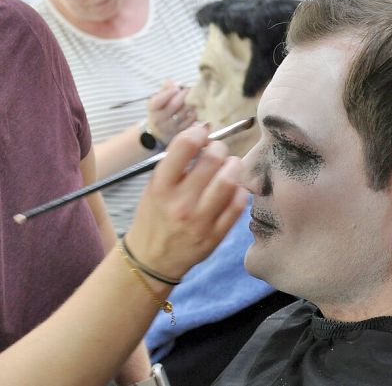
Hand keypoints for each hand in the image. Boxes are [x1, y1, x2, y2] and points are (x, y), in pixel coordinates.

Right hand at [124, 125, 247, 279]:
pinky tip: (233, 187)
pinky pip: (237, 205)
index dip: (198, 132)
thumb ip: (175, 164)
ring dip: (234, 166)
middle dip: (219, 148)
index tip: (202, 132)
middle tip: (218, 151)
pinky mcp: (215, 235)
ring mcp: (200, 220)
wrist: (152, 259)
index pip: (184, 146)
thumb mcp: (153, 187)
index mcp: (161, 187)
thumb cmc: (153, 217)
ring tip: (230, 165)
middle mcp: (180, 203)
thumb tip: (203, 135)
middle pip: (212, 160)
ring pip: (228, 181)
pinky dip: (239, 190)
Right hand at [147, 80, 194, 144]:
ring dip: (192, 103)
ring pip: (185, 113)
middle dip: (184, 95)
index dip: (168, 92)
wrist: (159, 133)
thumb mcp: (158, 100)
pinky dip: (196, 112)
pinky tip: (198, 107)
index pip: (158, 100)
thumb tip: (171, 81)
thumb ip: (165, 89)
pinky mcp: (181, 132)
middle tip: (190, 88)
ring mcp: (171, 127)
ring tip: (196, 96)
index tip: (176, 87)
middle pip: (174, 105)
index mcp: (153, 108)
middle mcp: (160, 119)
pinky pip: (192, 121)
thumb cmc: (161, 111)